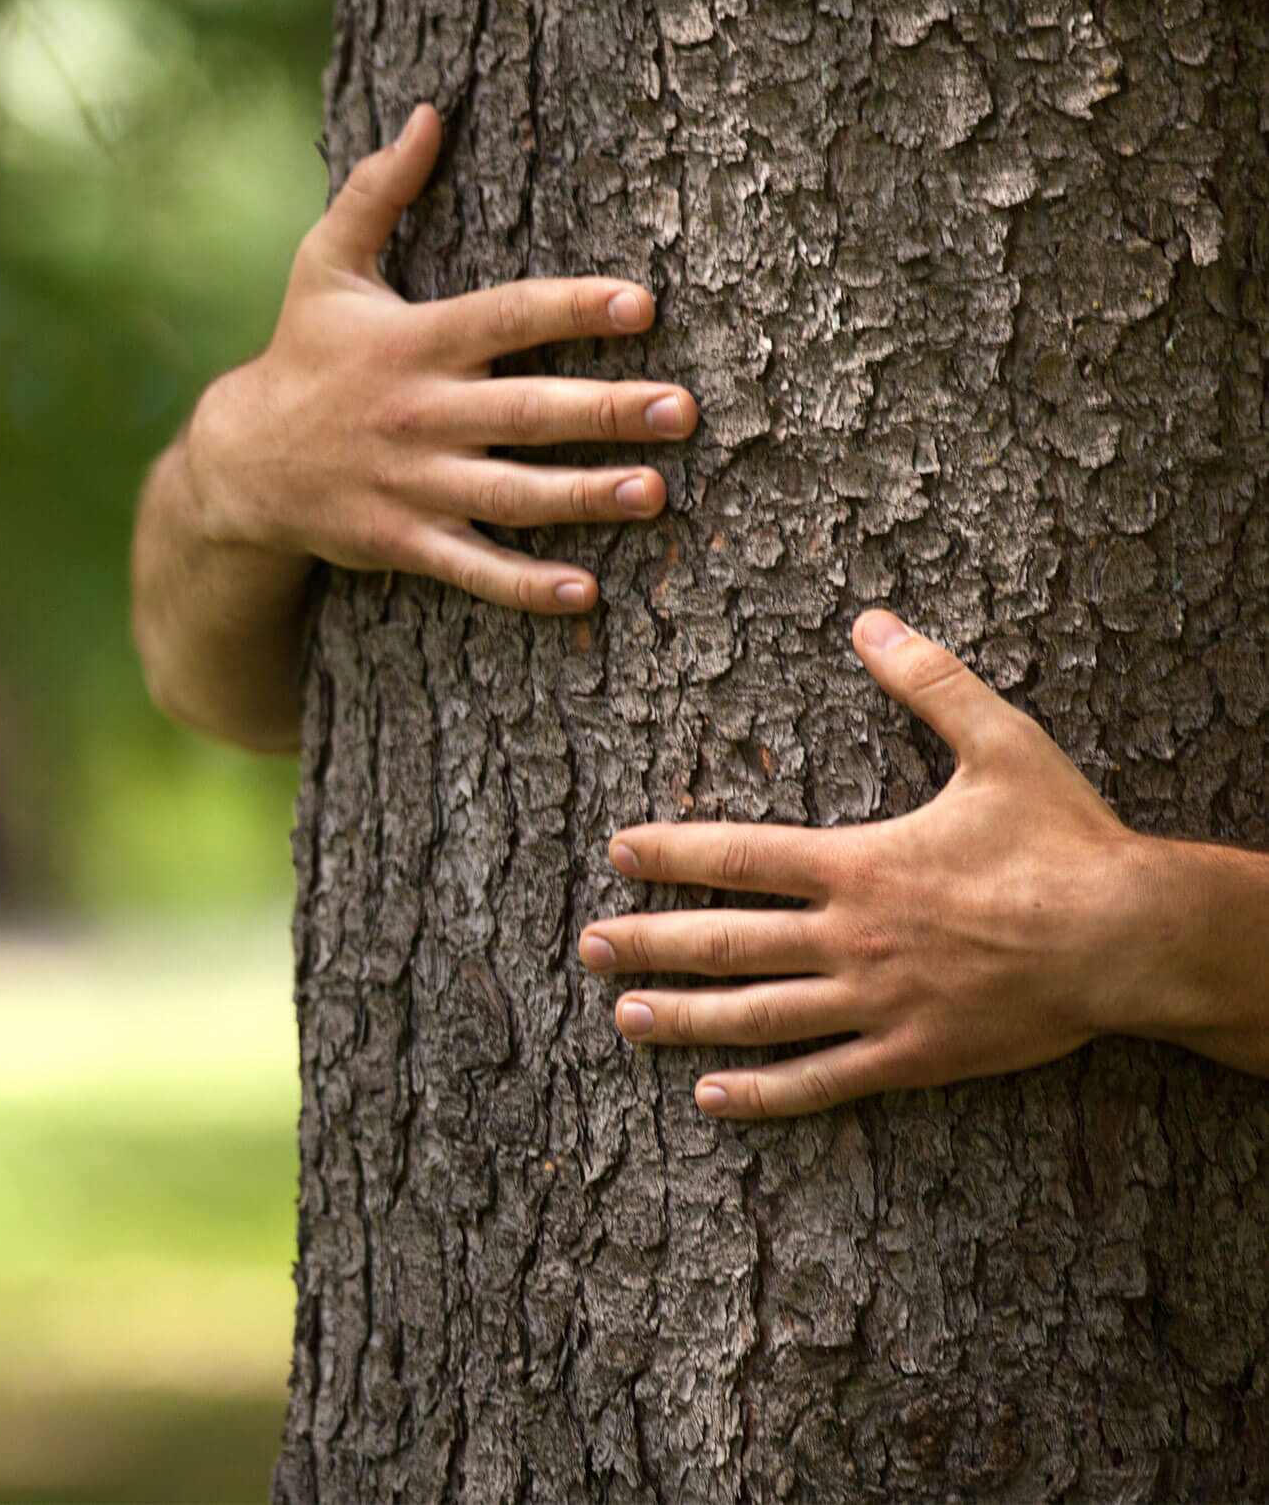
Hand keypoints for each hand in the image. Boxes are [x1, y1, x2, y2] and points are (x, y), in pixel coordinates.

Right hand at [183, 104, 696, 612]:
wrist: (242, 463)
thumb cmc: (303, 354)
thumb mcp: (324, 267)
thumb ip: (375, 191)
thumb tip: (429, 114)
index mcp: (413, 341)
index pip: (505, 318)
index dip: (573, 307)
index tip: (643, 303)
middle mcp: (420, 413)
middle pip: (526, 410)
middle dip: (607, 411)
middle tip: (682, 410)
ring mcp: (413, 483)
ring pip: (512, 493)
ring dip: (586, 495)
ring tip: (656, 493)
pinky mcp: (405, 540)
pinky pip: (472, 568)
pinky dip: (525, 586)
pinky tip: (586, 593)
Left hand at [580, 609, 1163, 1117]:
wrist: (1132, 940)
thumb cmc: (1066, 840)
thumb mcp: (1000, 742)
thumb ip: (929, 681)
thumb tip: (870, 622)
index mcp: (860, 863)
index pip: (739, 855)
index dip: (671, 853)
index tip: (617, 853)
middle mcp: (852, 937)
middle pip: (728, 941)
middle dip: (651, 942)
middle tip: (589, 947)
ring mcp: (878, 1003)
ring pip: (759, 1016)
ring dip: (685, 1016)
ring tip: (625, 1017)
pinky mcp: (913, 1056)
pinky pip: (824, 1080)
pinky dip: (765, 1093)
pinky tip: (713, 1098)